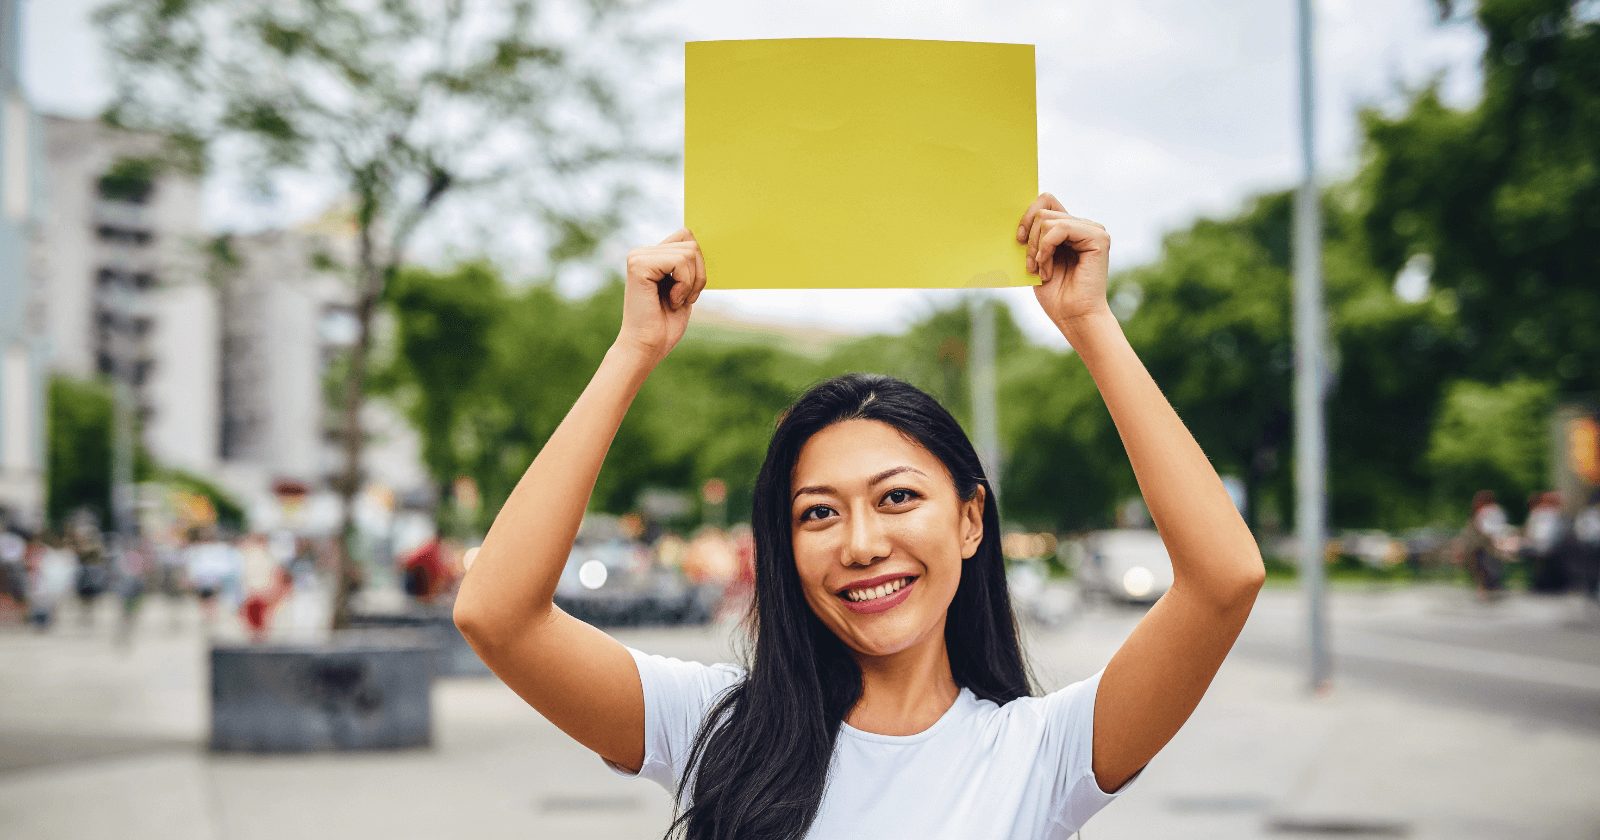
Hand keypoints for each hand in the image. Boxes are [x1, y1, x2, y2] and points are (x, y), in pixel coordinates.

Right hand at [616, 228, 706, 363]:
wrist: (647, 347)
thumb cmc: (665, 325)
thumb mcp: (685, 289)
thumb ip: (689, 265)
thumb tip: (702, 244)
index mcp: (651, 256)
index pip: (687, 236)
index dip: (698, 263)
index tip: (689, 289)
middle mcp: (642, 252)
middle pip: (691, 243)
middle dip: (698, 275)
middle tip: (683, 299)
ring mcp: (638, 257)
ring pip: (689, 252)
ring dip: (691, 283)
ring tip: (675, 300)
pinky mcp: (639, 265)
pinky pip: (680, 262)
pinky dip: (684, 285)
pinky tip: (671, 300)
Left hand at [1018, 193, 1111, 329]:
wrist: (1074, 317)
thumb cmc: (1056, 295)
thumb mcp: (1037, 260)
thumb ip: (1033, 237)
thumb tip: (1016, 218)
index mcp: (1070, 229)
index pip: (1046, 201)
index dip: (1027, 215)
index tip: (1017, 239)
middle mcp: (1083, 226)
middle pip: (1044, 210)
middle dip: (1030, 239)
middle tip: (1031, 265)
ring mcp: (1093, 230)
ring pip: (1048, 220)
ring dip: (1037, 249)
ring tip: (1042, 271)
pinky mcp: (1098, 237)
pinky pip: (1060, 228)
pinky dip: (1046, 248)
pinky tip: (1048, 269)